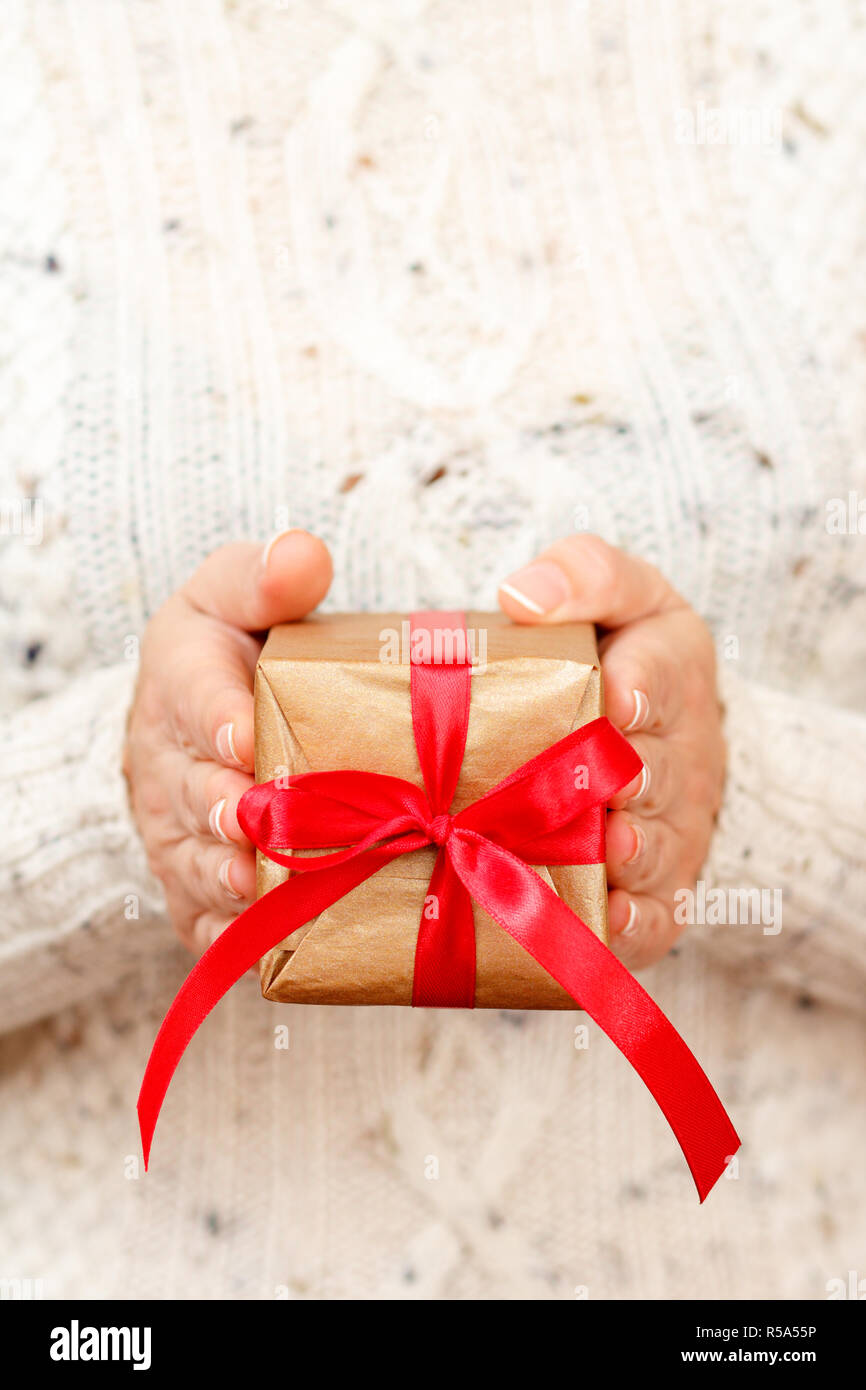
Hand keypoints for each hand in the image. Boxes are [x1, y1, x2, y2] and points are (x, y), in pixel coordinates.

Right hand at [123, 531, 332, 952]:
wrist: (200, 724)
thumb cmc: (235, 651)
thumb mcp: (239, 595)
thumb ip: (267, 576)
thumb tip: (303, 556)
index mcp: (180, 676)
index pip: (190, 692)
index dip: (217, 717)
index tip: (247, 737)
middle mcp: (166, 760)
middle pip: (190, 787)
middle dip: (222, 807)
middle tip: (257, 820)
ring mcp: (175, 828)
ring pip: (192, 858)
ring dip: (223, 875)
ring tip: (256, 884)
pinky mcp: (190, 883)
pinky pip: (199, 916)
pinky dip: (227, 931)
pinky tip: (258, 943)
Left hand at [498, 534, 724, 969]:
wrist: (651, 732)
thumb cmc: (616, 655)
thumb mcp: (616, 595)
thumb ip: (582, 574)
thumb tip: (522, 595)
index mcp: (670, 671)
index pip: (662, 675)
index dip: (638, 689)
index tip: (613, 697)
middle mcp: (680, 754)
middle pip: (658, 770)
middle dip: (630, 779)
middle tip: (604, 785)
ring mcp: (673, 826)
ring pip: (657, 844)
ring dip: (630, 851)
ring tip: (604, 849)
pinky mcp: (660, 889)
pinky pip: (658, 914)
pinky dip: (633, 923)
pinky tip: (606, 921)